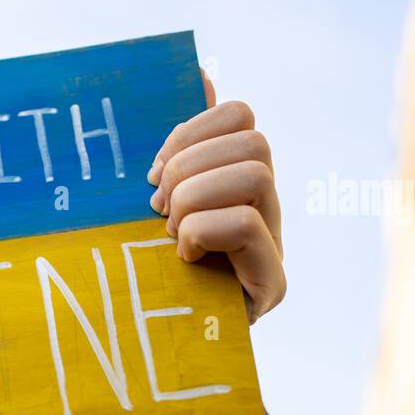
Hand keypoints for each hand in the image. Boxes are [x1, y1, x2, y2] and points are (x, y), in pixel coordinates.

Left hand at [146, 73, 284, 323]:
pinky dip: (203, 230)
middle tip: (157, 209)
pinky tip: (182, 256)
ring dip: (195, 198)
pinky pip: (248, 222)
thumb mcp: (145, 200)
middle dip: (190, 167)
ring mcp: (275, 244)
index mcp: (237, 177)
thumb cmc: (140, 267)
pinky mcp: (272, 283)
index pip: (240, 115)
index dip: (191, 130)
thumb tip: (200, 70)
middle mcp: (266, 206)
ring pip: (256, 173)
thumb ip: (174, 144)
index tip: (152, 174)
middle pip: (254, 140)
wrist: (147, 344)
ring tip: (170, 233)